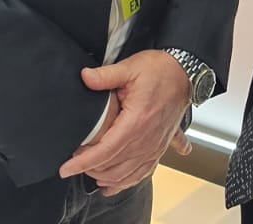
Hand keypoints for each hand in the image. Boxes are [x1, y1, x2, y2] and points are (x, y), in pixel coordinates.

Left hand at [59, 51, 190, 192]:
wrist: (185, 72)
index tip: (66, 168)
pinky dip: (129, 181)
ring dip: (108, 178)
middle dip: (91, 170)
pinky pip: (145, 172)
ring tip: (91, 174)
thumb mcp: (130, 67)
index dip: (83, 162)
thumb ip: (106, 75)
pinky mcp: (161, 146)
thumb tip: (85, 77)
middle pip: (114, 166)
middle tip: (74, 165)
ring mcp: (156, 145)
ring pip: (128, 174)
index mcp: (137, 121)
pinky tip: (116, 184)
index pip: (105, 150)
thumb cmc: (160, 70)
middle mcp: (147, 138)